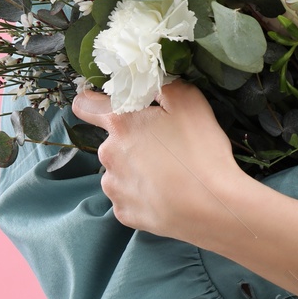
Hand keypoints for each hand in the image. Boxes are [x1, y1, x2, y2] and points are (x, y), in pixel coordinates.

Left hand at [69, 79, 250, 244]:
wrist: (212, 208)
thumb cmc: (200, 150)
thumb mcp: (189, 101)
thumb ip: (164, 85)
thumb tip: (151, 84)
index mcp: (120, 123)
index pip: (85, 105)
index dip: (93, 100)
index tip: (107, 104)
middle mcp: (108, 154)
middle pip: (112, 140)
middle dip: (131, 139)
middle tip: (164, 145)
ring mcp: (114, 187)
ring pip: (119, 170)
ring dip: (134, 168)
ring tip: (168, 174)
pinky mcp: (125, 213)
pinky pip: (128, 197)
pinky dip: (142, 194)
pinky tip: (165, 194)